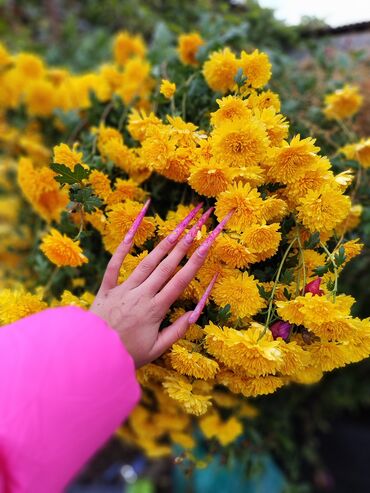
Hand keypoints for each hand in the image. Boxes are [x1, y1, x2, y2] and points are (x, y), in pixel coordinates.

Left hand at [90, 200, 231, 366]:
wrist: (92, 356)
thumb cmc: (127, 355)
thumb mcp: (157, 349)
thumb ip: (177, 330)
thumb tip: (196, 313)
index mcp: (155, 309)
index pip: (181, 280)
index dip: (196, 261)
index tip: (208, 244)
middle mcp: (142, 295)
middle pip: (167, 266)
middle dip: (184, 245)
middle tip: (197, 226)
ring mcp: (123, 289)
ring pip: (146, 262)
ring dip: (163, 244)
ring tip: (177, 228)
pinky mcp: (106, 289)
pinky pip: (114, 265)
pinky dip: (122, 248)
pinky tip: (132, 233)